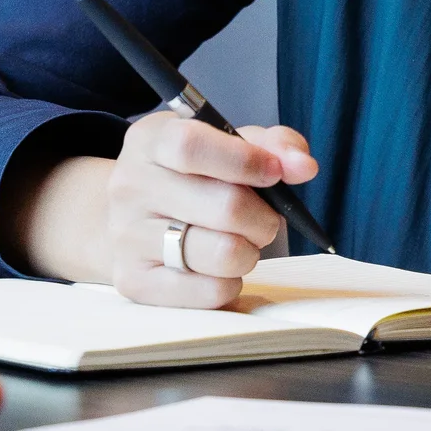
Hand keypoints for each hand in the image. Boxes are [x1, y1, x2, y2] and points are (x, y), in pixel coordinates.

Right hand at [105, 115, 318, 307]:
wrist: (133, 217)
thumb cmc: (191, 176)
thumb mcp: (224, 143)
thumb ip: (270, 145)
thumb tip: (303, 166)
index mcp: (150, 140)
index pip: (191, 146)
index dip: (245, 161)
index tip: (276, 173)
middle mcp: (130, 186)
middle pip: (223, 206)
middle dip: (264, 217)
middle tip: (266, 218)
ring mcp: (127, 236)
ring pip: (221, 253)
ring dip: (250, 251)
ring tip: (243, 242)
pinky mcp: (135, 282)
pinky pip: (210, 292)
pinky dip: (231, 281)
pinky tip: (220, 268)